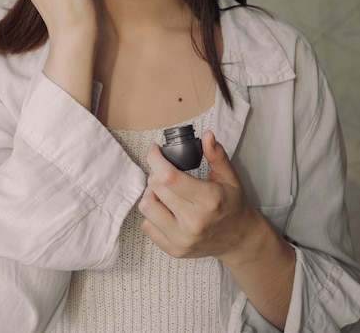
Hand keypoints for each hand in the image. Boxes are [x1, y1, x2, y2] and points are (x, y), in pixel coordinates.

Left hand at [139, 130, 259, 259]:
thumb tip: (207, 135)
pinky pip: (147, 225)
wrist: (238, 239)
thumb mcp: (229, 177)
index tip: (155, 150)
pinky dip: (152, 213)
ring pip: (147, 207)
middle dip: (156, 173)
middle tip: (165, 171)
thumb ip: (216, 155)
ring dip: (151, 193)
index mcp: (209, 200)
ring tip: (164, 190)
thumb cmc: (232, 204)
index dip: (156, 159)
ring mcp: (183, 239)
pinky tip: (166, 208)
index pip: (169, 177)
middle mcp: (194, 222)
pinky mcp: (174, 250)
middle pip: (156, 188)